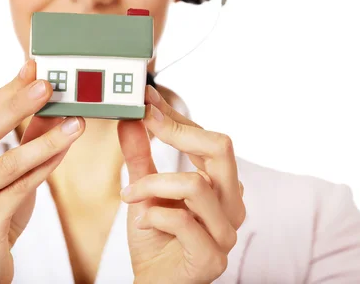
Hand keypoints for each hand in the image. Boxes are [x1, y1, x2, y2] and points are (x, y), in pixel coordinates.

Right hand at [0, 60, 85, 283]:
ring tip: (75, 122)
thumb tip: (53, 103)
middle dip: (19, 103)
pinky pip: (18, 191)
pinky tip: (64, 153)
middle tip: (49, 84)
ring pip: (7, 163)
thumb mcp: (8, 172)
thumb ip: (28, 138)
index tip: (35, 68)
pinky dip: (44, 169)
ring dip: (45, 140)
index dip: (9, 89)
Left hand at [117, 85, 244, 283]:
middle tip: (146, 124)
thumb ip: (140, 156)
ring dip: (153, 184)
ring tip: (129, 196)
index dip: (178, 117)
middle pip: (222, 150)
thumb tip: (132, 119)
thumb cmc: (156, 237)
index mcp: (221, 186)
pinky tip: (140, 222)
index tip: (147, 101)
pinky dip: (153, 216)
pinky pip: (184, 222)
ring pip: (196, 185)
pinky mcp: (211, 258)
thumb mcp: (145, 190)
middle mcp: (230, 205)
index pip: (209, 139)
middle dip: (179, 132)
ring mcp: (225, 232)